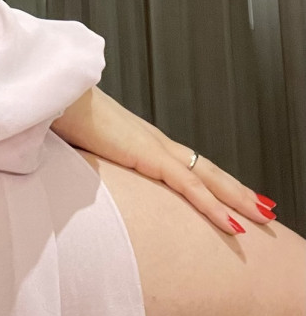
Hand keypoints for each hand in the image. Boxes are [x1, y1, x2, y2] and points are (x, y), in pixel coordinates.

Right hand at [50, 85, 275, 235]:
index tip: (225, 191)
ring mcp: (154, 145)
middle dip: (234, 188)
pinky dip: (213, 206)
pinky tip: (231, 223)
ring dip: (236, 197)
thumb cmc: (60, 112)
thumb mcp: (78, 139)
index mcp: (139, 137)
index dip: (207, 177)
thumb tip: (79, 163)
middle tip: (261, 205)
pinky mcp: (150, 154)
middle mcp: (153, 139)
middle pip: (204, 167)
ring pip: (208, 177)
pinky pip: (190, 186)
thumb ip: (87, 152)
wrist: (54, 93)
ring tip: (261, 213)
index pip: (184, 161)